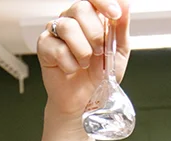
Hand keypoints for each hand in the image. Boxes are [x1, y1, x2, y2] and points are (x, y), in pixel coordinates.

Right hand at [37, 0, 130, 119]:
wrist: (85, 100)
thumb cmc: (99, 74)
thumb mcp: (119, 51)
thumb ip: (121, 26)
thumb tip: (126, 3)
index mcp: (91, 16)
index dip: (103, 2)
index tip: (115, 14)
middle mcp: (72, 19)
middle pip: (80, 8)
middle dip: (95, 33)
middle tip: (99, 51)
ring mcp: (56, 32)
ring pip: (67, 27)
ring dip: (82, 50)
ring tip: (86, 62)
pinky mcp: (44, 47)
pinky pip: (56, 47)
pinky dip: (69, 63)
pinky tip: (72, 68)